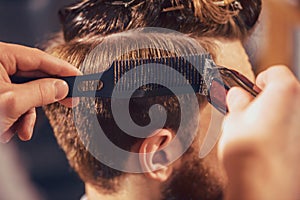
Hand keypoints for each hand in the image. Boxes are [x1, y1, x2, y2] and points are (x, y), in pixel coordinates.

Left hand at [0, 42, 80, 142]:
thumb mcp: (12, 103)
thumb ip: (42, 91)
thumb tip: (62, 86)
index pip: (39, 58)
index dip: (62, 68)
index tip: (79, 77)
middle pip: (34, 76)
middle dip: (47, 96)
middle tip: (70, 101)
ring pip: (25, 94)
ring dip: (28, 115)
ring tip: (22, 130)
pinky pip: (15, 105)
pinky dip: (17, 120)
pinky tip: (10, 132)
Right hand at [218, 66, 299, 199]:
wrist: (263, 185)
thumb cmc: (249, 150)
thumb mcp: (233, 118)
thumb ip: (237, 102)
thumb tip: (237, 96)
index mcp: (285, 92)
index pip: (275, 72)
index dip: (259, 79)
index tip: (249, 90)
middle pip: (284, 93)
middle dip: (265, 99)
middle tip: (246, 110)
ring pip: (287, 113)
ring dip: (271, 116)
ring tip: (252, 130)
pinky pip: (290, 130)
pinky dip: (278, 132)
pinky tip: (262, 143)